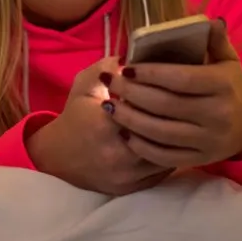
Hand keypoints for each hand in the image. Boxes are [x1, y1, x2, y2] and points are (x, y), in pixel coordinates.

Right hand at [27, 57, 173, 195]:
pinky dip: (171, 155)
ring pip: (166, 154)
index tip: (169, 83)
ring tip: (184, 119)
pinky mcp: (132, 188)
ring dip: (177, 137)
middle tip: (184, 100)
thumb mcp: (84, 84)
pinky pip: (163, 171)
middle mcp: (118, 155)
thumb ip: (107, 66)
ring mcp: (127, 175)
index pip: (147, 107)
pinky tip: (175, 140)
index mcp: (105, 126)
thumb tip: (135, 53)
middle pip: (161, 132)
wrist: (57, 158)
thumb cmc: (75, 116)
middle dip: (174, 115)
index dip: (161, 93)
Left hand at [107, 19, 241, 167]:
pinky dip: (141, 145)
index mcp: (223, 85)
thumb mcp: (228, 61)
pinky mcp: (199, 159)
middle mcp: (217, 114)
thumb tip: (209, 20)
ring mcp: (208, 140)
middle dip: (132, 93)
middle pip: (165, 105)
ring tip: (109, 104)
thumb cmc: (231, 87)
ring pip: (160, 132)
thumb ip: (216, 40)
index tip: (126, 67)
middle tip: (111, 82)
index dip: (150, 73)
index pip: (181, 78)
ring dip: (129, 119)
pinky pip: (164, 156)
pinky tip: (124, 132)